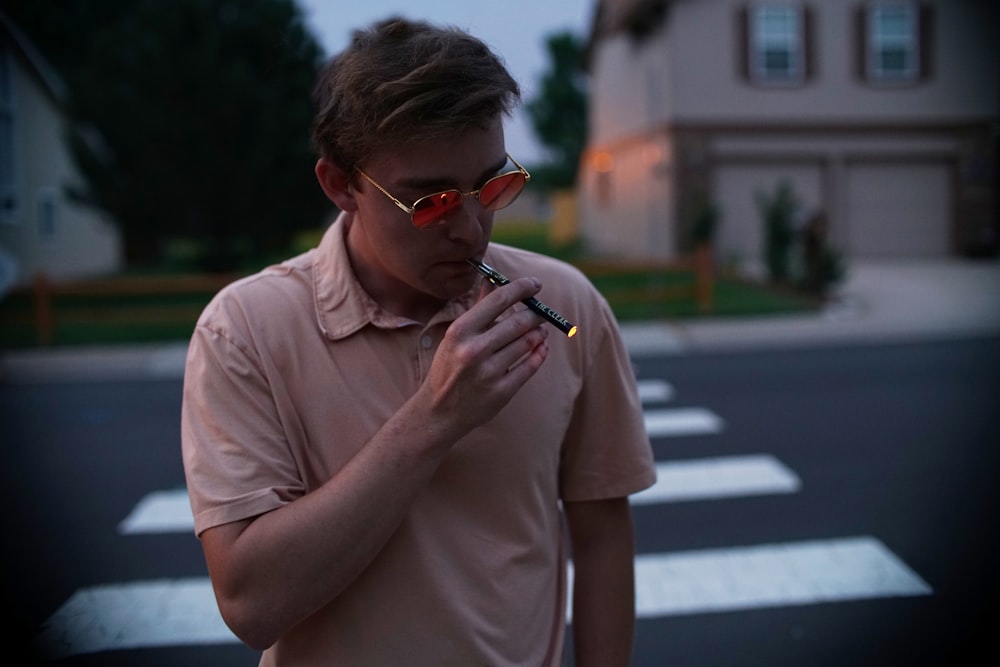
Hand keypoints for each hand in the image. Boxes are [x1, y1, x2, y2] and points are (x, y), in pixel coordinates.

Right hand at [420, 276, 549, 436]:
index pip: (498, 300)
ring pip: (528, 343)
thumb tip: (492, 279)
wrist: (439, 411)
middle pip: (519, 321)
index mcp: (460, 331)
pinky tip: (541, 347)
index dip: (521, 288)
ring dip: (539, 334)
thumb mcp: (456, 336)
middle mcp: (474, 350)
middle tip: (540, 312)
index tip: (535, 284)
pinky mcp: (502, 391)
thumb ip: (478, 308)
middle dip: (535, 314)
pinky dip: (540, 353)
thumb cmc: (449, 367)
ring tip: (539, 331)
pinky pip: (531, 365)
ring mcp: (489, 372)